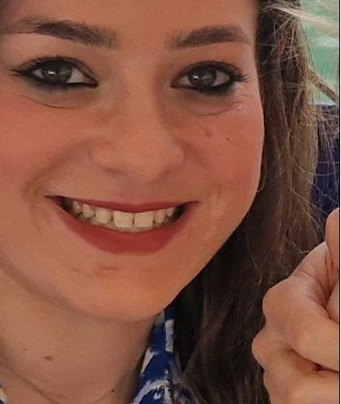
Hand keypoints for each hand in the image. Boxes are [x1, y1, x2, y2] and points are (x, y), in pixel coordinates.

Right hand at [252, 208, 338, 403]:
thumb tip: (339, 219)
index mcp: (285, 302)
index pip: (305, 335)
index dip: (340, 349)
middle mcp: (270, 340)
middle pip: (293, 382)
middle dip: (336, 381)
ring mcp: (275, 374)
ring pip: (292, 399)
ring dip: (332, 394)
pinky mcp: (282, 396)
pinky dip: (323, 402)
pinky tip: (333, 383)